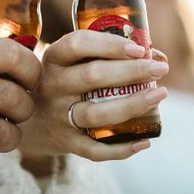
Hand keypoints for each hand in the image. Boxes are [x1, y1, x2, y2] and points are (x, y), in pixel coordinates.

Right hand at [18, 30, 167, 162]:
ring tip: (160, 95)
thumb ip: (109, 54)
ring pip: (97, 113)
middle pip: (92, 76)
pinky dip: (121, 148)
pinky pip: (95, 150)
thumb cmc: (66, 81)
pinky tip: (144, 140)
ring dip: (132, 104)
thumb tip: (159, 57)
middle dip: (132, 71)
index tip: (139, 49)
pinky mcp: (65, 142)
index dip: (110, 45)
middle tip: (160, 69)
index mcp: (54, 58)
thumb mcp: (74, 61)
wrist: (32, 121)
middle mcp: (52, 85)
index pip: (78, 44)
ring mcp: (57, 115)